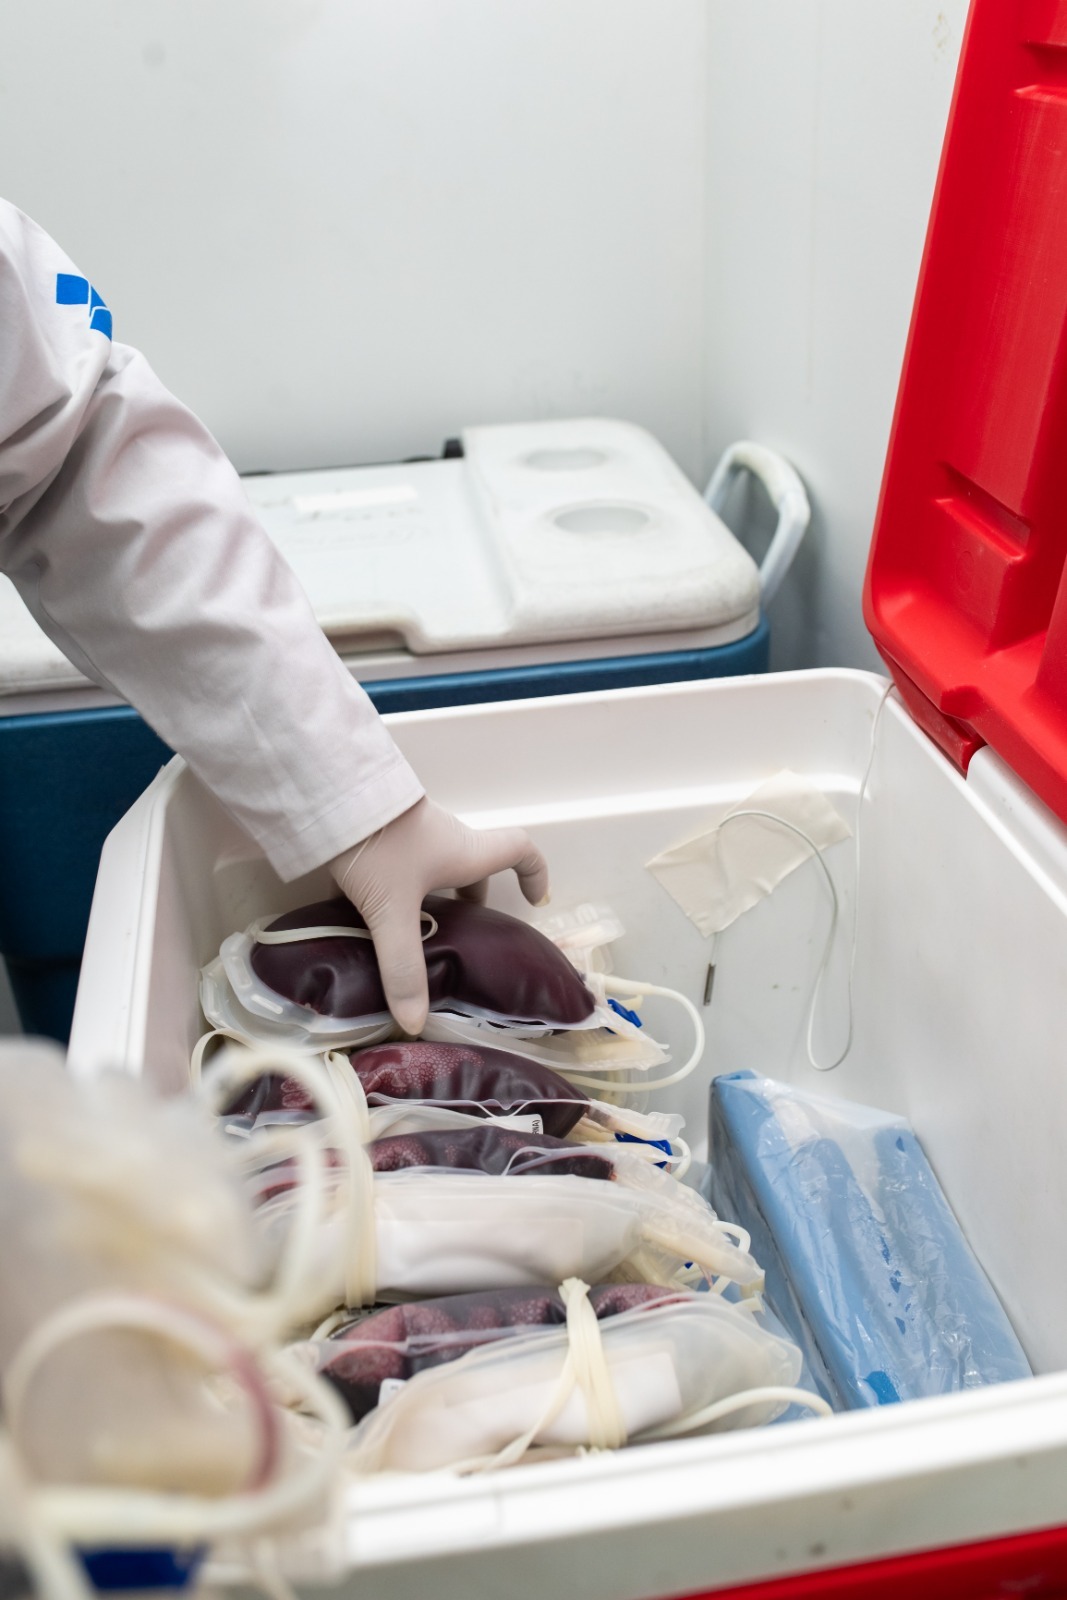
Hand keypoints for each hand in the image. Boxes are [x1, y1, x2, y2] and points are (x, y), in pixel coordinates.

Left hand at [329, 797, 548, 1034]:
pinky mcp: (380, 832)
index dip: (535, 872)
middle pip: (473, 868)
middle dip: (472, 901)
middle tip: (460, 936)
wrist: (330, 793)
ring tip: (412, 932)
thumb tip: (415, 1022)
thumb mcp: (392, 912)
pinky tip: (369, 914)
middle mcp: (445, 839)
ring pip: (435, 868)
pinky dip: (398, 889)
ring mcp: (411, 833)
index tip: (534, 899)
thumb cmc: (380, 846)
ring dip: (433, 896)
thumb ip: (403, 967)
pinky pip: (402, 864)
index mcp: (465, 853)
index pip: (519, 850)